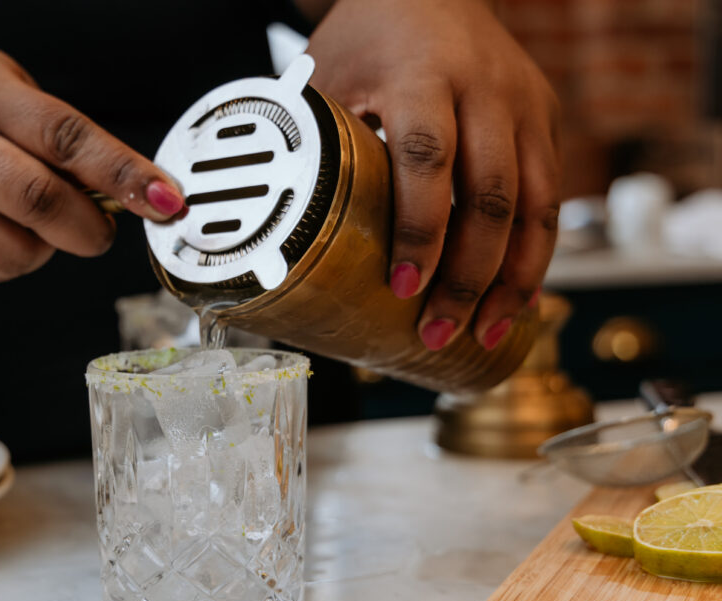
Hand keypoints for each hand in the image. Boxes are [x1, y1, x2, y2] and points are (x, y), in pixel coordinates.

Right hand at [0, 41, 184, 283]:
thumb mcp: (2, 85)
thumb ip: (57, 135)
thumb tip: (127, 190)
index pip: (65, 137)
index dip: (123, 174)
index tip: (166, 200)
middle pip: (37, 202)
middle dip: (89, 229)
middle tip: (100, 226)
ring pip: (10, 253)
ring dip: (44, 250)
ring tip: (36, 223)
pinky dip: (9, 264)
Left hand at [307, 0, 559, 349]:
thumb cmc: (370, 37)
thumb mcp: (330, 76)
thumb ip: (319, 144)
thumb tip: (282, 232)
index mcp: (422, 74)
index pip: (427, 158)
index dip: (418, 230)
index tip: (403, 287)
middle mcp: (486, 88)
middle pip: (490, 195)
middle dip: (468, 275)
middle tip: (439, 330)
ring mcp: (526, 104)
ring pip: (536, 204)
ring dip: (513, 278)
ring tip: (484, 331)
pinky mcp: (547, 120)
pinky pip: (550, 197)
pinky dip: (534, 253)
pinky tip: (513, 296)